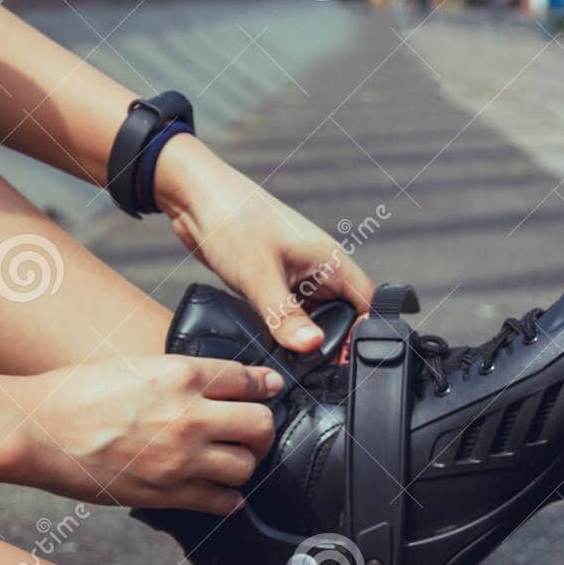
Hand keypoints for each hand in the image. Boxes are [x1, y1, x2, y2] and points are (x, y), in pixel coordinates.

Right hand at [5, 355, 279, 513]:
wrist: (36, 429)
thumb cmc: (75, 392)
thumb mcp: (134, 365)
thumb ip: (179, 373)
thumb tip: (214, 382)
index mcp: (181, 375)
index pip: (249, 379)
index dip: (264, 386)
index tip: (269, 390)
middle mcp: (189, 415)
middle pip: (261, 424)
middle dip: (261, 428)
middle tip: (251, 431)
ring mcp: (180, 457)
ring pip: (246, 466)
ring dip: (243, 464)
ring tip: (230, 461)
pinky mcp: (167, 492)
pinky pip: (221, 501)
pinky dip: (227, 499)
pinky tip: (219, 492)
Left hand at [154, 137, 373, 351]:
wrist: (195, 197)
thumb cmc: (232, 220)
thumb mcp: (260, 275)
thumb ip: (286, 315)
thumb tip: (311, 346)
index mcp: (331, 260)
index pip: (369, 303)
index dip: (364, 333)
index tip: (346, 361)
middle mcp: (320, 268)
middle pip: (344, 314)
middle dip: (333, 340)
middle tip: (315, 367)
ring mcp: (298, 273)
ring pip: (315, 314)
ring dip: (306, 334)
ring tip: (292, 357)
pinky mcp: (276, 279)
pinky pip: (291, 310)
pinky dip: (286, 327)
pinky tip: (273, 341)